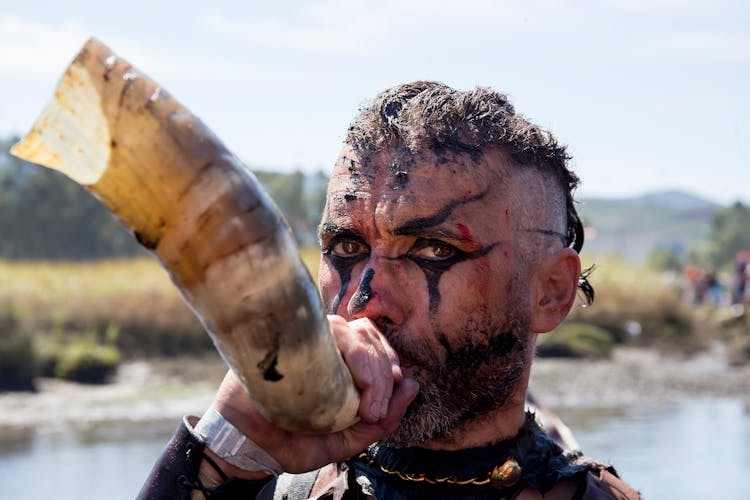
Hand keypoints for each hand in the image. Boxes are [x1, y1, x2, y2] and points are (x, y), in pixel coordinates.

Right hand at [204, 315, 419, 477]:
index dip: (391, 367)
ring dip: (368, 363)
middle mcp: (327, 345)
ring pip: (349, 329)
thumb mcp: (349, 439)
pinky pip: (320, 329)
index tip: (383, 407)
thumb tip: (414, 385)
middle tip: (375, 412)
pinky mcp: (286, 339)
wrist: (252, 447)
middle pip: (369, 336)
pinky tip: (346, 380)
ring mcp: (306, 339)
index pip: (378, 344)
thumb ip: (383, 420)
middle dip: (383, 375)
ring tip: (366, 402)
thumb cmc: (297, 441)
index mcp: (343, 361)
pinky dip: (341, 349)